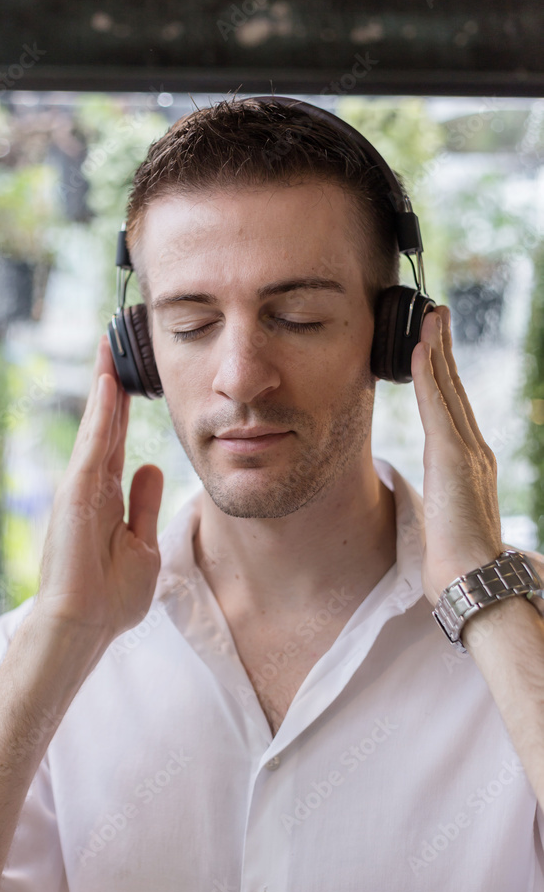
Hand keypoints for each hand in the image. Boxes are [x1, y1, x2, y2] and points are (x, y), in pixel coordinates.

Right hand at [34, 334, 163, 651]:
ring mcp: (82, 486)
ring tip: (111, 345)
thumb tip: (148, 466)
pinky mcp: (77, 492)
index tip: (131, 376)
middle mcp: (92, 485)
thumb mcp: (141, 543)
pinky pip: (94, 445)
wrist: (86, 624)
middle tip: (118, 342)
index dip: (123, 408)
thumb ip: (142, 503)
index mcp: (108, 497)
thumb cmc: (111, 594)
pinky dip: (101, 413)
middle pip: (106, 424)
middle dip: (113, 384)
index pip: (118, 441)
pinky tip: (109, 382)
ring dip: (105, 385)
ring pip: (98, 426)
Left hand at [410, 305, 503, 604]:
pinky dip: (427, 377)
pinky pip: (436, 407)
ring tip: (428, 317)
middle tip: (435, 314)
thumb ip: (445, 497)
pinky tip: (418, 351)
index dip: (443, 375)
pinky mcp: (453, 456)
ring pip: (447, 389)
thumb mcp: (448, 517)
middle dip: (443, 350)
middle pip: (454, 389)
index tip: (433, 347)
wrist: (470, 576)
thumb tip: (439, 497)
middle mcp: (473, 449)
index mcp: (471, 463)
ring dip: (435, 351)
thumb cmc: (456, 558)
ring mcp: (466, 450)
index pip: (453, 408)